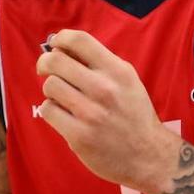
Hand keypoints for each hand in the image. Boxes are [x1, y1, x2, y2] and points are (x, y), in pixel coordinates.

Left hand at [36, 29, 180, 193]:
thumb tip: (63, 47)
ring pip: (50, 85)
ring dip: (50, 89)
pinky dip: (51, 110)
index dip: (61, 38)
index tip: (57, 45)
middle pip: (56, 61)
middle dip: (45, 62)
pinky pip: (48, 110)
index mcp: (118, 71)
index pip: (79, 40)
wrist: (148, 155)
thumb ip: (101, 64)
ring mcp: (91, 114)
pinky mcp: (79, 136)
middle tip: (46, 69)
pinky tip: (62, 114)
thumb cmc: (134, 114)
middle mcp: (104, 89)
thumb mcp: (127, 81)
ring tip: (61, 96)